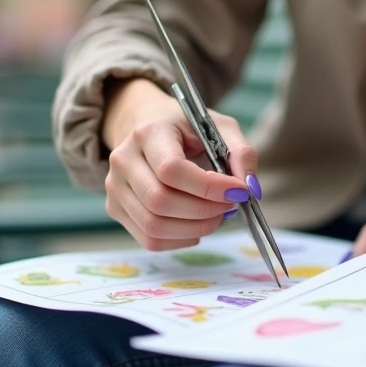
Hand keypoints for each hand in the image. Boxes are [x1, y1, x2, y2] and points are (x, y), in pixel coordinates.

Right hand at [102, 78, 260, 249]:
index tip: (238, 192)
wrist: (148, 127)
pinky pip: (149, 239)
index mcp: (148, 132)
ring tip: (216, 216)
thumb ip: (242, 153)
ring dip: (195, 228)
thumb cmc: (187, 129)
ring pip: (153, 226)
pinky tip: (196, 226)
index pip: (172, 170)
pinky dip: (180, 240)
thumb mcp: (220, 127)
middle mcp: (123, 160)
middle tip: (230, 206)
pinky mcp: (116, 208)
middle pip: (161, 201)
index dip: (209, 187)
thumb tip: (250, 190)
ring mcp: (114, 187)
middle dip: (204, 211)